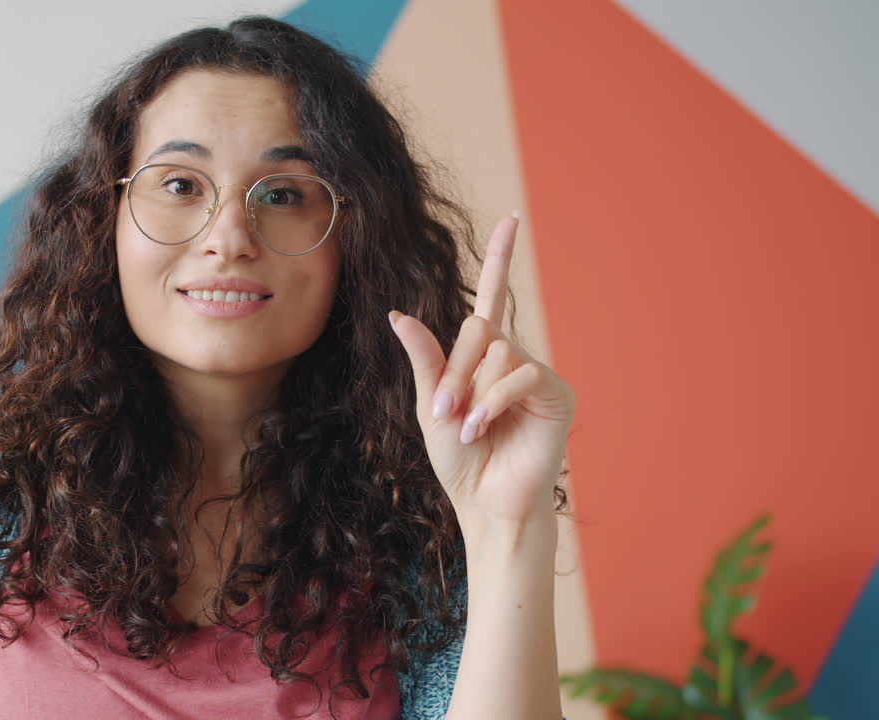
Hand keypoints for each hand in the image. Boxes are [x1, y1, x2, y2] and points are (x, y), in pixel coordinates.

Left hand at [389, 214, 574, 535]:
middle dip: (453, 373)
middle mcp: (512, 357)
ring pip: (495, 352)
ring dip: (471, 393)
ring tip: (468, 428)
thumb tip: (398, 314)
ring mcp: (536, 373)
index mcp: (482, 357)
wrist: (485, 502)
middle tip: (446, 412)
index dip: (501, 257)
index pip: (491, 298)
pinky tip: (482, 427)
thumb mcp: (430, 405)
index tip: (512, 218)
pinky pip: (519, 374)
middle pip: (478, 329)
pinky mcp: (555, 394)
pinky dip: (493, 401)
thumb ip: (424, 359)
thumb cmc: (460, 461)